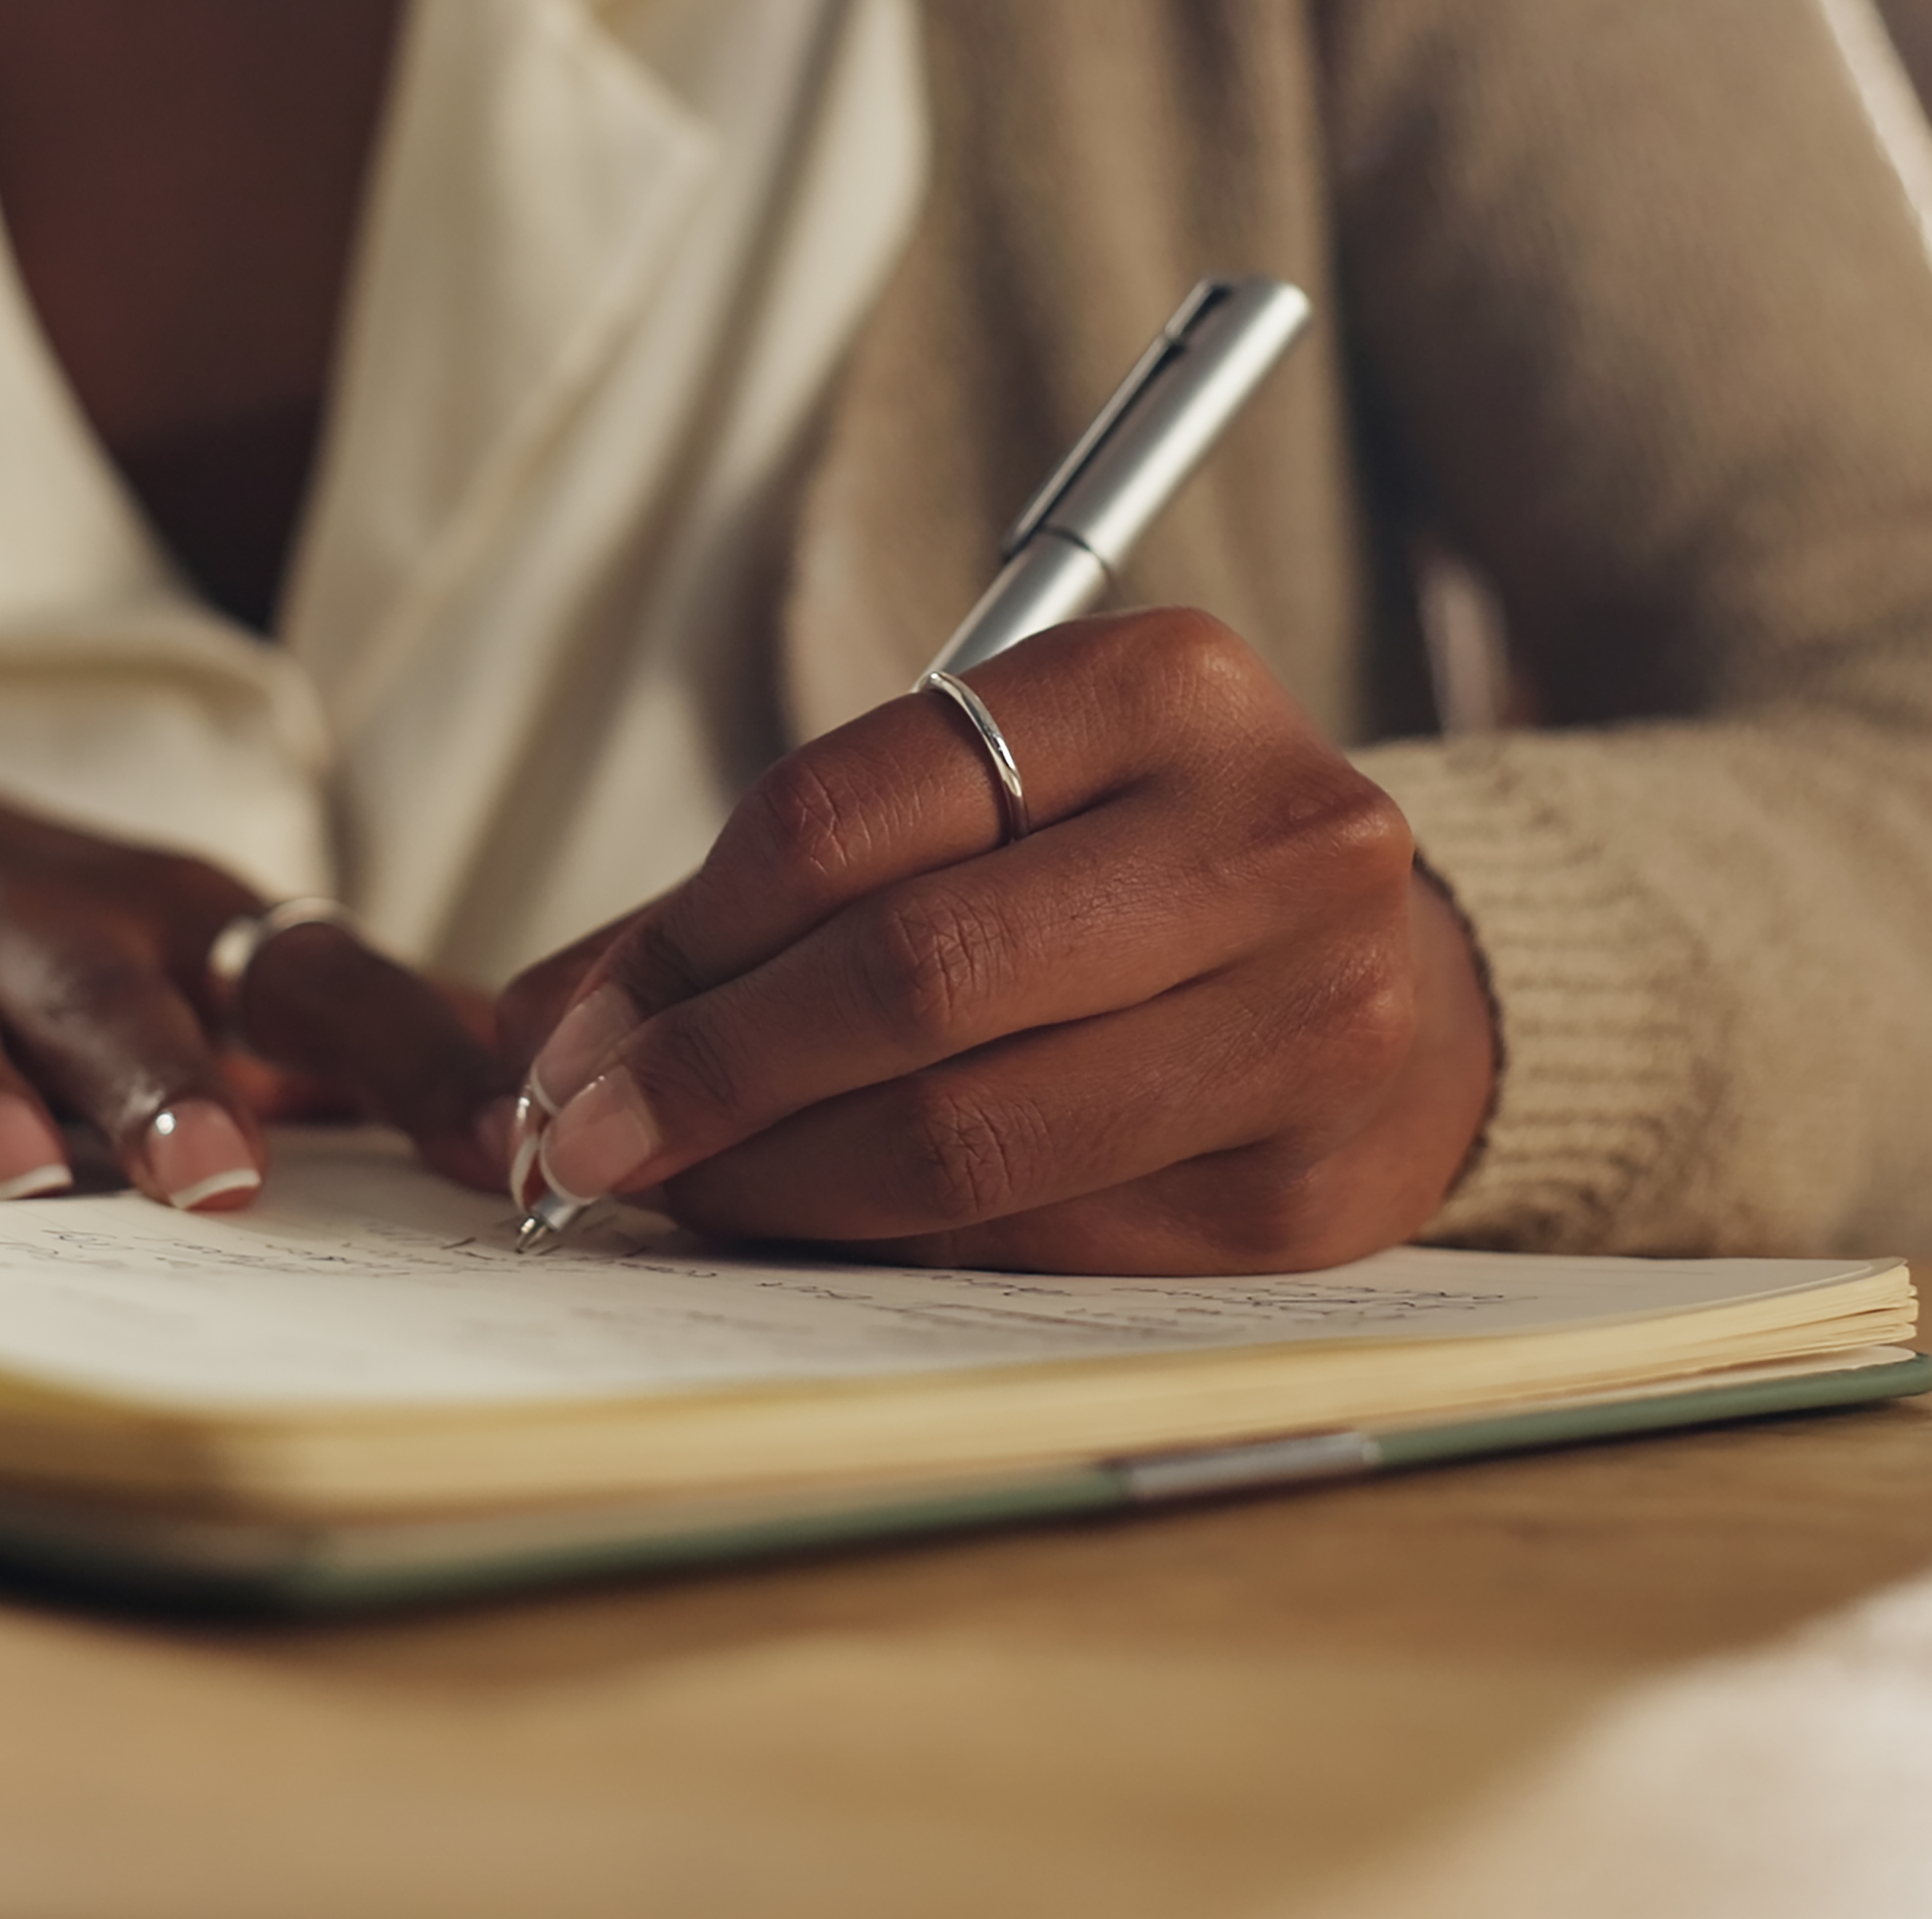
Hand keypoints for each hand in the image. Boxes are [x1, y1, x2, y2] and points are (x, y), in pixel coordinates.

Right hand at [0, 790, 515, 1210]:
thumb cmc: (85, 959)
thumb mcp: (231, 971)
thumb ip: (377, 1038)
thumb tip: (560, 1098)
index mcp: (186, 925)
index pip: (321, 979)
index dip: (417, 1061)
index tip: (506, 1153)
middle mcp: (43, 925)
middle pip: (110, 997)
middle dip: (163, 1082)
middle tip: (218, 1176)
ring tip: (15, 1175)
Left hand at [492, 612, 1496, 1272]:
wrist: (1390, 976)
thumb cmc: (1133, 876)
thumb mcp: (984, 808)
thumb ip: (772, 893)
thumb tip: (542, 1036)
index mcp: (1168, 687)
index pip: (848, 814)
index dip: (680, 940)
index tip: (569, 1028)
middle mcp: (1274, 838)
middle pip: (911, 979)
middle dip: (706, 1074)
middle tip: (575, 1135)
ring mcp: (1309, 1022)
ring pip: (962, 1136)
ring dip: (770, 1181)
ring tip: (666, 1187)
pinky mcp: (1300, 1190)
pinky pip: (1028, 1241)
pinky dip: (884, 1244)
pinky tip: (811, 1222)